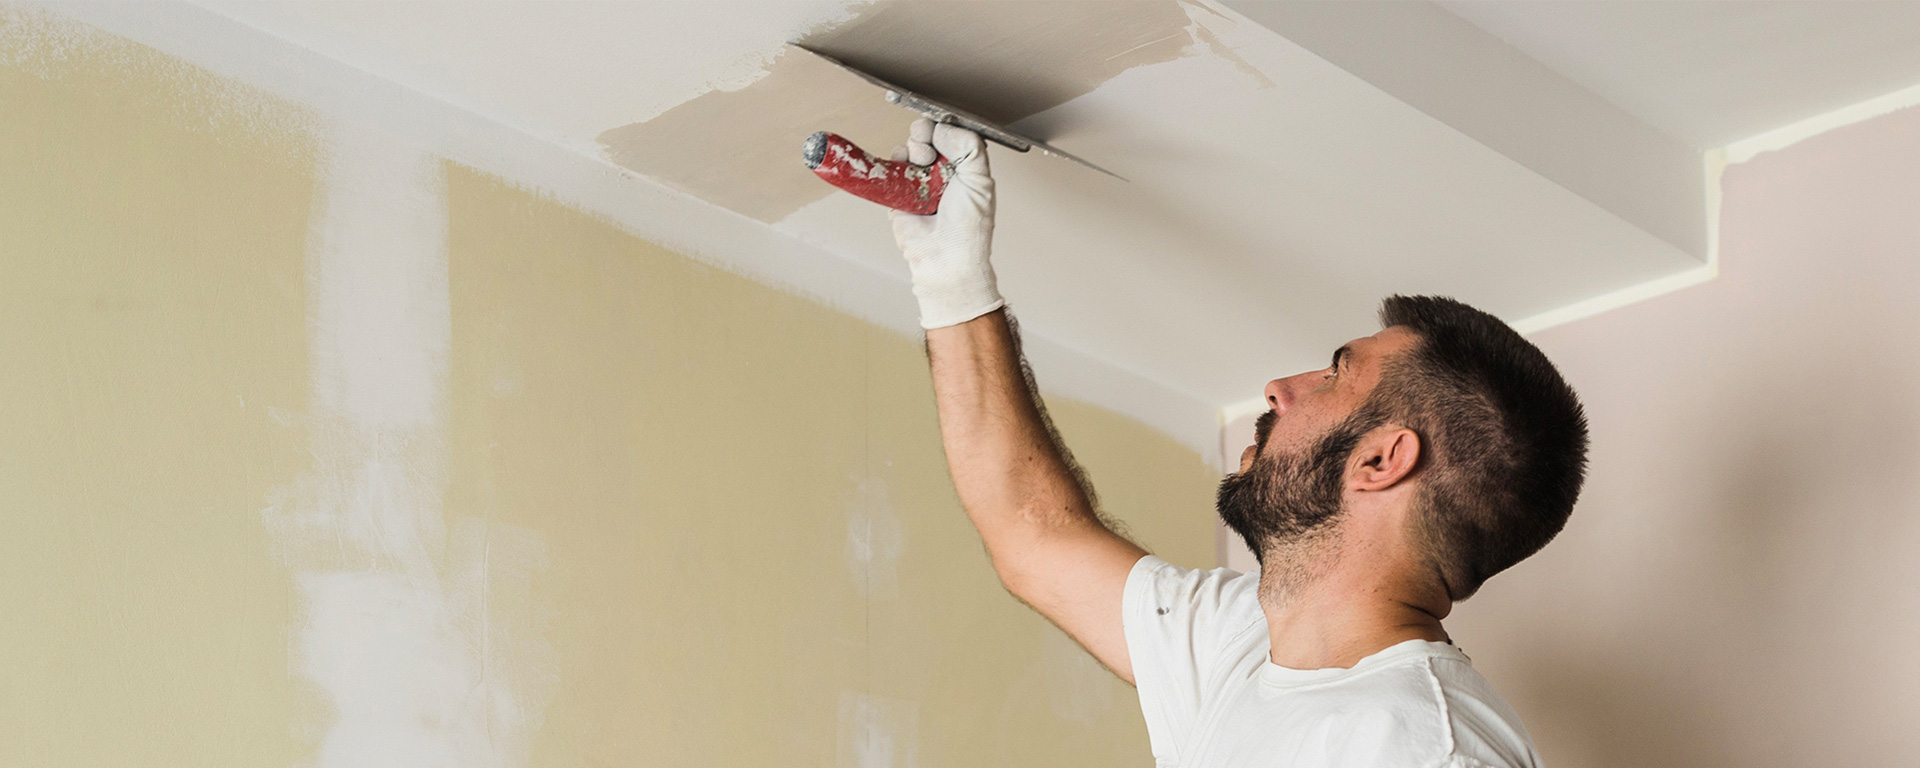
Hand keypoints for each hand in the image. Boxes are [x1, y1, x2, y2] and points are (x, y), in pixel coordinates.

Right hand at [889, 118, 1003, 328]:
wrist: (945, 258)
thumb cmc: (968, 227)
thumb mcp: (980, 179)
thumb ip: (968, 145)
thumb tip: (942, 127)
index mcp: (966, 167)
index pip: (952, 132)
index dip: (945, 126)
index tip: (942, 128)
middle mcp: (943, 172)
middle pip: (928, 134)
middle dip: (925, 134)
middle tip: (929, 150)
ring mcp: (920, 181)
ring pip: (910, 147)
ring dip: (913, 150)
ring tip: (922, 166)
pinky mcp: (899, 192)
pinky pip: (892, 166)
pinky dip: (895, 162)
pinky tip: (905, 171)